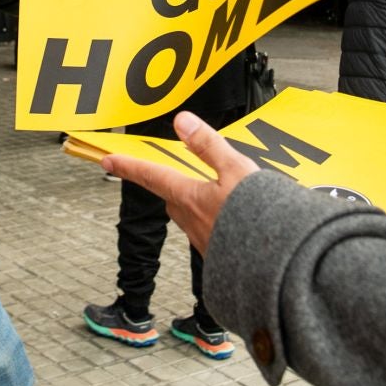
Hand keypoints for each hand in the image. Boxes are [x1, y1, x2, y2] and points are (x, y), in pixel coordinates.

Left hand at [102, 112, 259, 252]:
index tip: (108, 161)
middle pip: (173, 198)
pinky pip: (211, 232)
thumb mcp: (236, 169)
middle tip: (173, 175)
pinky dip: (217, 222)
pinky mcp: (220, 256)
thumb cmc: (258, 216)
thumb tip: (182, 122)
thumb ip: (209, 146)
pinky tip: (235, 220)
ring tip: (218, 196)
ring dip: (198, 205)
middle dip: (171, 185)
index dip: (128, 166)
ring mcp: (205, 242)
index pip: (151, 176)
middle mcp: (191, 222)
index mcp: (189, 198)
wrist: (277, 263)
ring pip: (192, 216)